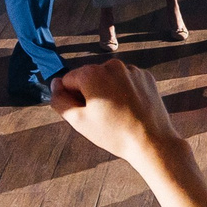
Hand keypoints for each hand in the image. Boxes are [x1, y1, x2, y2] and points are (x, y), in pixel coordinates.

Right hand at [50, 57, 181, 164]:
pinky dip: (125, 92)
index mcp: (92, 73)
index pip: (69, 80)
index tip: (86, 114)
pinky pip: (127, 81)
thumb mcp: (78, 121)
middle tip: (102, 117)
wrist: (151, 142)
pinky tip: (130, 109)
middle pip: (90, 77)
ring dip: (108, 92)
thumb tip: (55, 84)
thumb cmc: (113, 133)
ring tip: (118, 115)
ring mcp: (132, 70)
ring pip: (109, 79)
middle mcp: (112, 65)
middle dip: (91, 93)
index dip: (73, 98)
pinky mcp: (146, 77)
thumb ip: (60, 100)